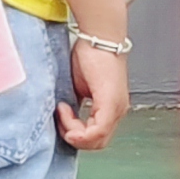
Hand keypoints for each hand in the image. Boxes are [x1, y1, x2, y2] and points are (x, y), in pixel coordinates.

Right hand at [59, 37, 130, 152]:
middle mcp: (118, 110)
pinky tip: (65, 109)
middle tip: (61, 116)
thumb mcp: (79, 86)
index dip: (76, 133)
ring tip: (63, 109)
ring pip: (97, 140)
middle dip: (75, 136)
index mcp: (112, 107)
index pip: (96, 137)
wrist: (99, 35)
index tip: (62, 113)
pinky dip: (77, 127)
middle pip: (97, 143)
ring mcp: (117, 108)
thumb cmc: (90, 53)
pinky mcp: (111, 102)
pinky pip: (97, 131)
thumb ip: (75, 103)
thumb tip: (63, 117)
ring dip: (74, 131)